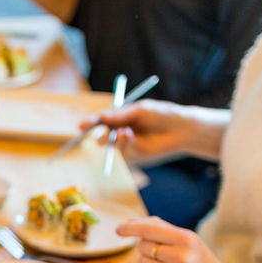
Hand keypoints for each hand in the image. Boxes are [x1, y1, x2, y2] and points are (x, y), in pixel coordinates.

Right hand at [80, 99, 194, 163]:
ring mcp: (127, 141)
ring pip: (111, 143)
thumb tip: (101, 118)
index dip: (90, 122)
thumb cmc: (161, 114)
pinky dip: (127, 141)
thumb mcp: (138, 111)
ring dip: (114, 139)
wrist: (180, 128)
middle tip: (98, 136)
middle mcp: (121, 129)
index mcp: (121, 116)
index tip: (81, 126)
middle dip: (98, 136)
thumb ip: (120, 116)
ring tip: (124, 132)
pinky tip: (134, 137)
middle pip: (102, 134)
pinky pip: (124, 148)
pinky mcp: (135, 151)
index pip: (101, 119)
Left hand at [114, 216, 234, 262]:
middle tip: (165, 253)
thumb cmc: (198, 259)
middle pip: (143, 246)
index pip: (149, 230)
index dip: (130, 228)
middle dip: (147, 247)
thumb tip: (130, 222)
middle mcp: (181, 258)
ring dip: (148, 262)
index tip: (118, 228)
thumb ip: (159, 228)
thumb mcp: (187, 238)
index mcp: (187, 240)